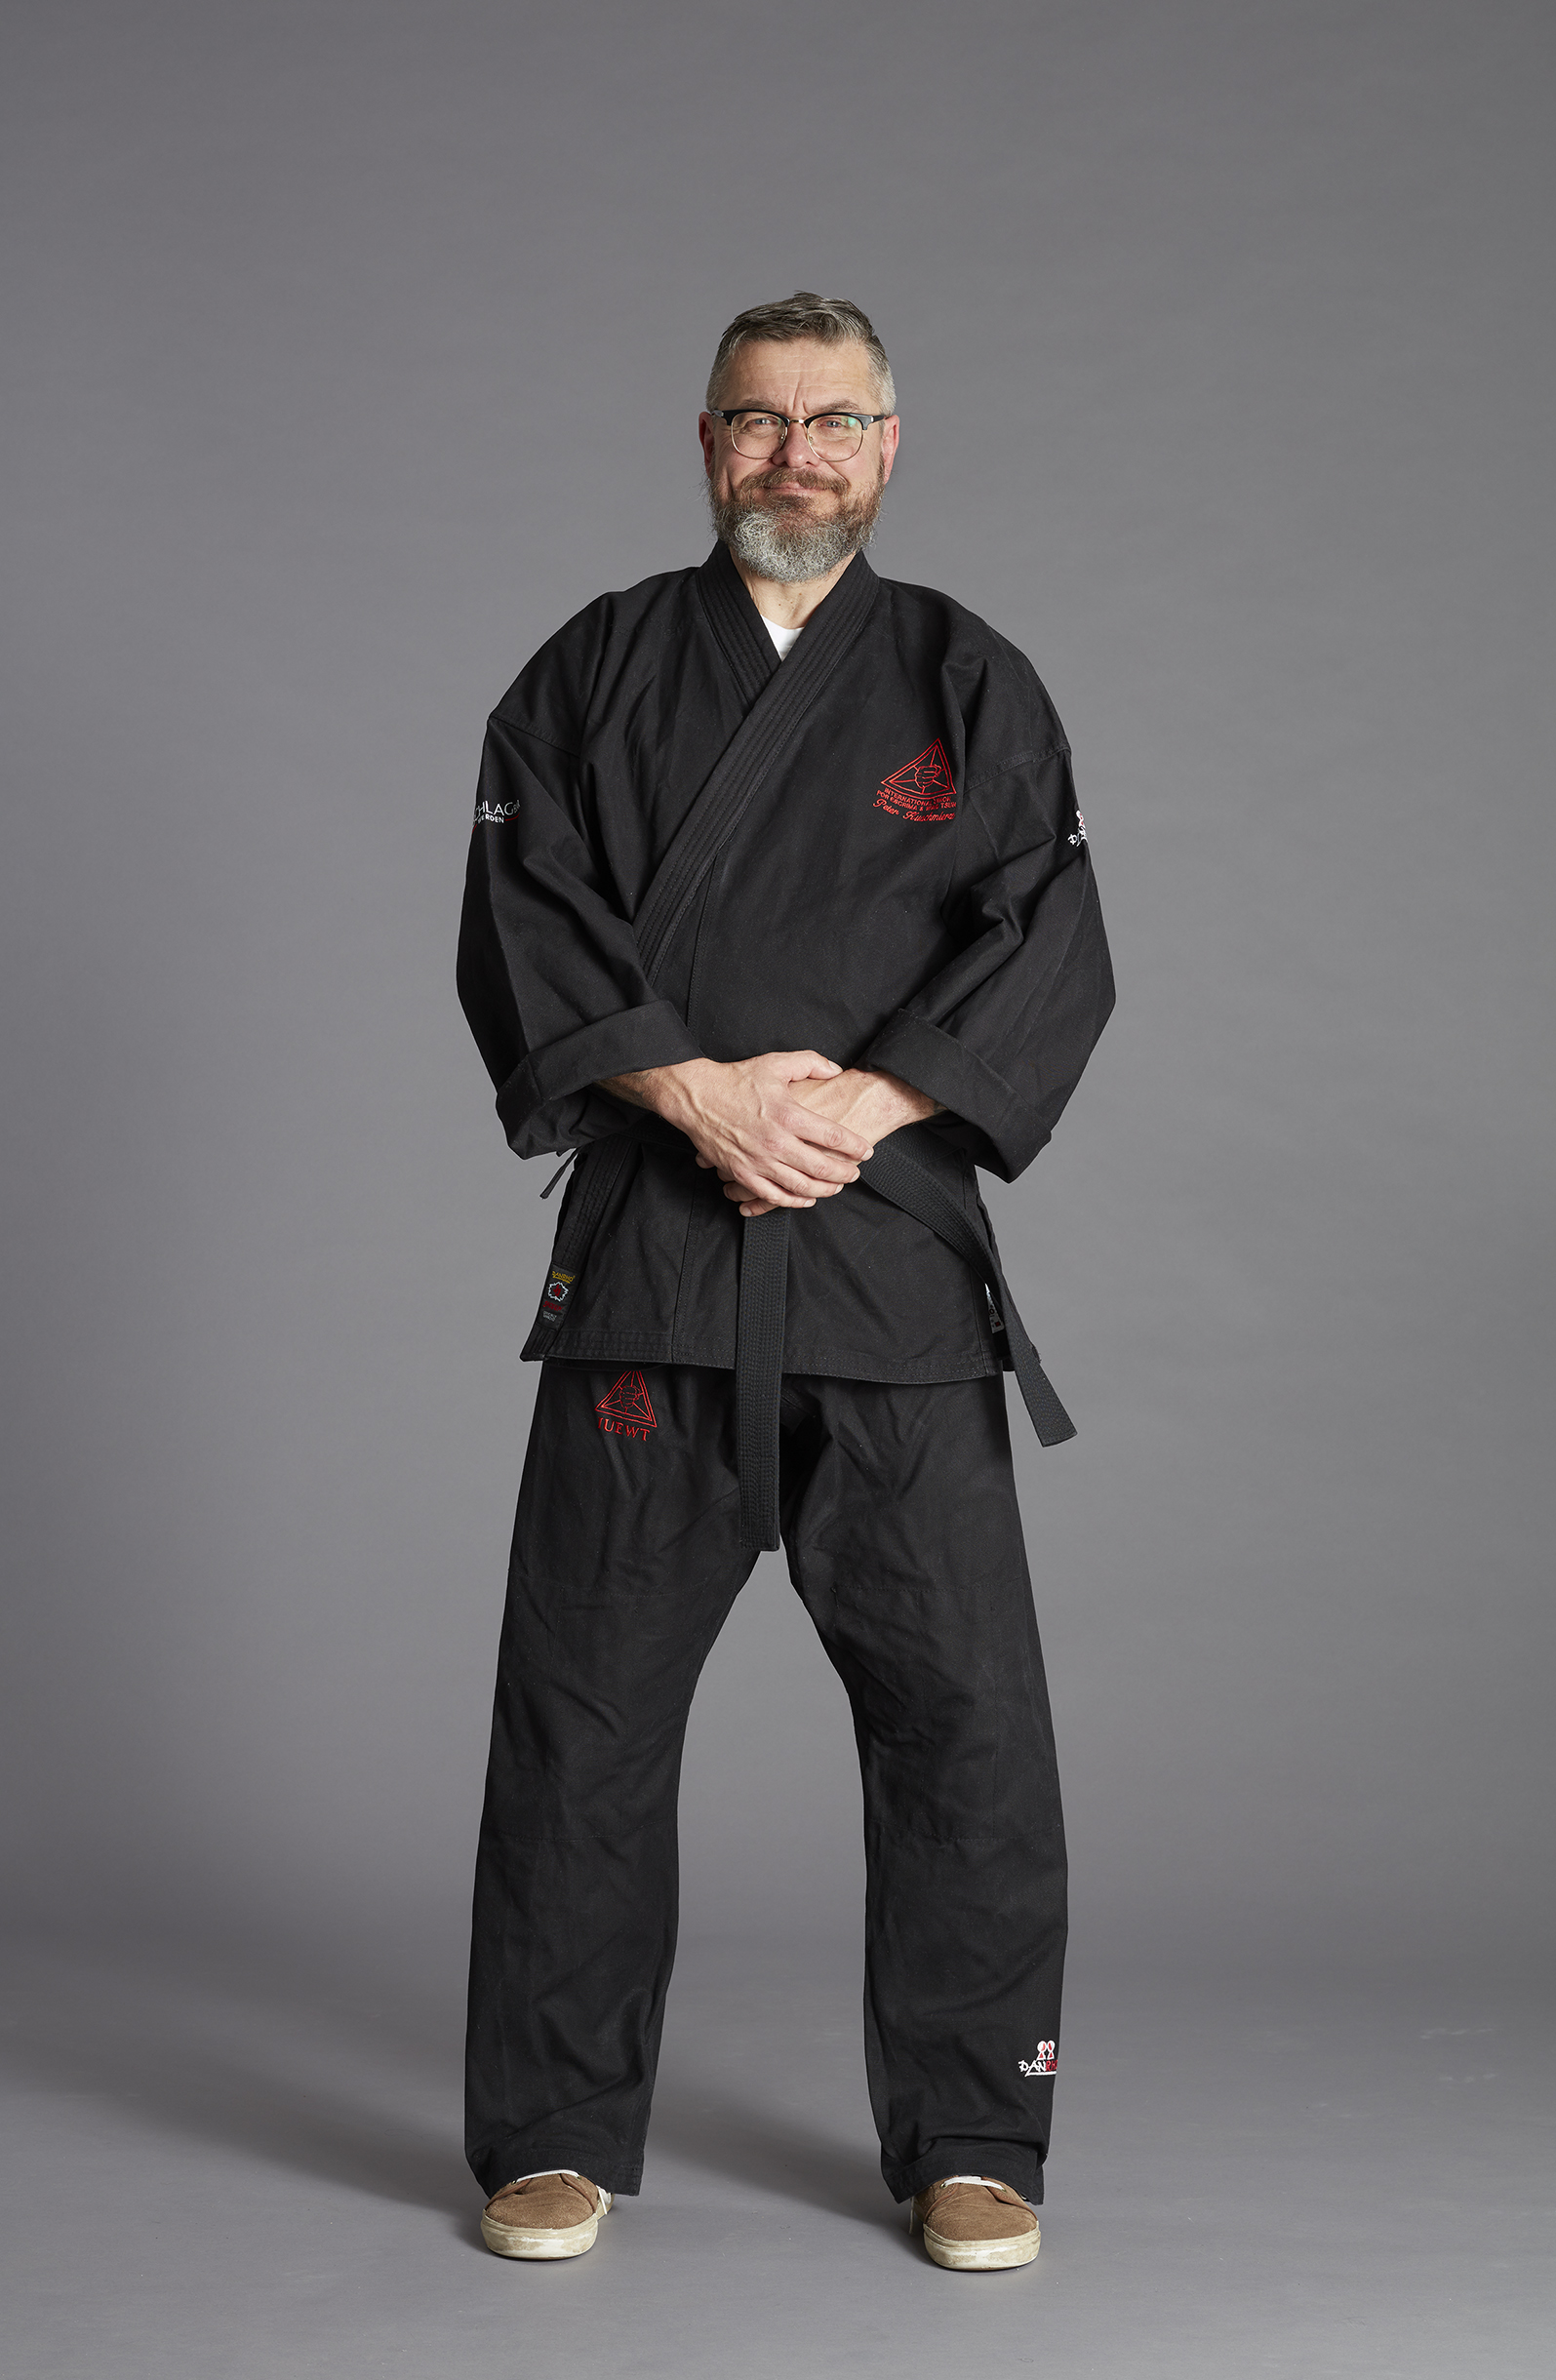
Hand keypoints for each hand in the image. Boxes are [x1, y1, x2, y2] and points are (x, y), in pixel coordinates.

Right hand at [599, 1053, 874, 1211]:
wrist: (697, 1097)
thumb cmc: (736, 1080)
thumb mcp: (776, 1063)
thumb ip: (810, 1063)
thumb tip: (836, 1070)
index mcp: (788, 1114)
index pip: (833, 1137)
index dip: (855, 1146)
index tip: (866, 1150)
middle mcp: (776, 1142)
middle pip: (822, 1167)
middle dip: (845, 1173)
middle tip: (856, 1172)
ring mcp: (758, 1161)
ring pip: (801, 1186)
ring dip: (824, 1190)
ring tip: (837, 1186)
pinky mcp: (742, 1173)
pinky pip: (773, 1195)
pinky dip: (793, 1201)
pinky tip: (806, 1198)